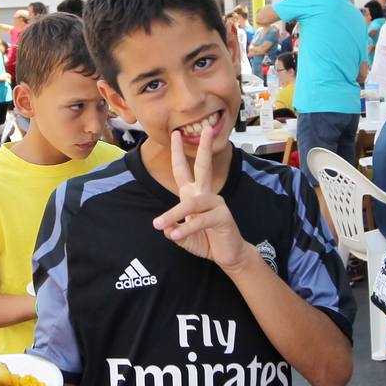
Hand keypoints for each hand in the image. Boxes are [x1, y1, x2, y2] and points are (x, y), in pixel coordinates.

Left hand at [152, 130, 250, 268]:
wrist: (227, 255)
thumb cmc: (206, 241)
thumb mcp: (183, 236)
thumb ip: (173, 229)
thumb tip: (165, 227)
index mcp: (195, 195)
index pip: (183, 171)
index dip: (178, 153)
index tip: (175, 135)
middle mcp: (206, 195)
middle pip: (204, 167)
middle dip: (203, 148)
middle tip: (203, 130)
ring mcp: (216, 204)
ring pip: (191, 203)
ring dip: (173, 214)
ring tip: (158, 224)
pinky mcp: (223, 217)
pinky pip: (200, 220)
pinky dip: (186, 228)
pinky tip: (176, 236)